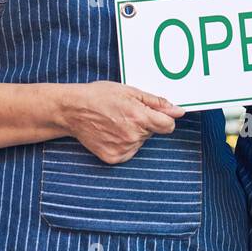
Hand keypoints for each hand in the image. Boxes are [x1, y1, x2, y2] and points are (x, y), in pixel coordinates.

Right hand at [61, 81, 184, 163]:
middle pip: (153, 133)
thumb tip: (179, 111)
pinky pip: (129, 151)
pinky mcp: (113, 158)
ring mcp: (123, 149)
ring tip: (115, 122)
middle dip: (144, 123)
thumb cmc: (100, 96)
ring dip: (134, 134)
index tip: (153, 114)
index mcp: (140, 118)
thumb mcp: (130, 92)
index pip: (168, 126)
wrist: (73, 110)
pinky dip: (123, 144)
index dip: (163, 118)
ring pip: (140, 142)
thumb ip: (157, 103)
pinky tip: (111, 133)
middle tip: (125, 114)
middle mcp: (133, 136)